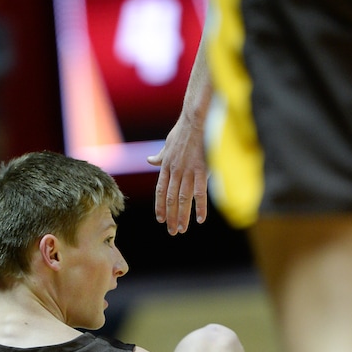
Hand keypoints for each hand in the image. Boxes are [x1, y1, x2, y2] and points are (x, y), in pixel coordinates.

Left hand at [149, 113, 208, 234]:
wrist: (196, 120)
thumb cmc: (183, 131)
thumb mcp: (167, 145)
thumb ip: (159, 156)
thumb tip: (149, 160)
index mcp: (166, 166)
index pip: (160, 191)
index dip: (160, 207)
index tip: (160, 219)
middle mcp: (175, 171)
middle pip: (171, 199)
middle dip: (170, 217)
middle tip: (171, 231)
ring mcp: (188, 171)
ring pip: (183, 199)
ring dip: (182, 216)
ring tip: (181, 229)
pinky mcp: (202, 170)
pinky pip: (200, 193)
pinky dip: (200, 208)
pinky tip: (201, 219)